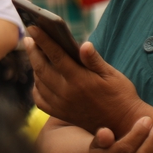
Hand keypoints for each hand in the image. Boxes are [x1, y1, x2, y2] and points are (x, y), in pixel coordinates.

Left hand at [27, 30, 143, 135]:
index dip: (43, 40)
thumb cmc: (121, 95)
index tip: (33, 27)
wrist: (123, 124)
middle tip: (29, 38)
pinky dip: (37, 86)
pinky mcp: (60, 114)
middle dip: (33, 51)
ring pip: (39, 82)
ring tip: (34, 54)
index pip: (56, 55)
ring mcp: (61, 105)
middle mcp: (67, 93)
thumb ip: (94, 60)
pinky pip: (40, 99)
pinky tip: (40, 78)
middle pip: (41, 68)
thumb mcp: (113, 75)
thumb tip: (84, 44)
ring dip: (35, 66)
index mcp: (81, 80)